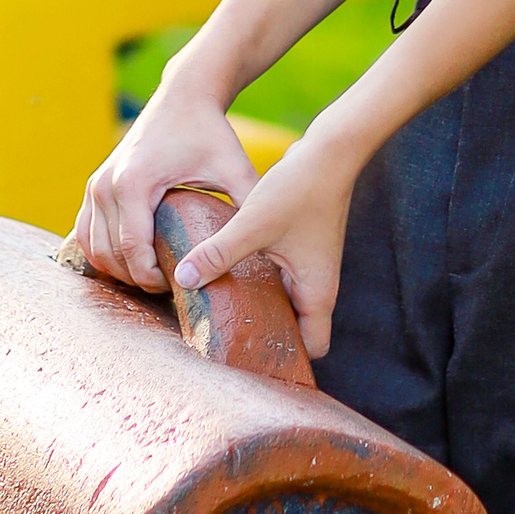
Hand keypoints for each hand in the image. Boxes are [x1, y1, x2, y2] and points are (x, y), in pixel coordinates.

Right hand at [71, 74, 258, 290]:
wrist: (184, 95)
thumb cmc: (210, 132)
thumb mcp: (233, 166)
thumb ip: (247, 202)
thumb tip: (267, 242)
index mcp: (135, 183)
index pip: (132, 249)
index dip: (151, 278)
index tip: (177, 287)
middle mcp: (106, 185)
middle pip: (111, 254)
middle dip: (137, 278)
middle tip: (169, 289)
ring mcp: (96, 185)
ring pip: (93, 248)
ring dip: (118, 270)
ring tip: (151, 278)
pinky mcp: (95, 185)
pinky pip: (86, 232)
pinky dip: (102, 253)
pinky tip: (130, 263)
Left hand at [167, 121, 363, 360]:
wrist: (330, 151)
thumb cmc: (301, 189)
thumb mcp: (253, 224)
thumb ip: (218, 253)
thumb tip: (184, 279)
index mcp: (317, 292)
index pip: (312, 349)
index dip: (286, 360)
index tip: (251, 362)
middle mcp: (318, 286)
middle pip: (296, 331)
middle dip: (265, 339)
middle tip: (226, 344)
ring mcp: (310, 268)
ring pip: (285, 305)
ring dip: (260, 310)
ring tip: (222, 316)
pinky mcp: (300, 251)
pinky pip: (280, 282)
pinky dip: (259, 286)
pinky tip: (230, 278)